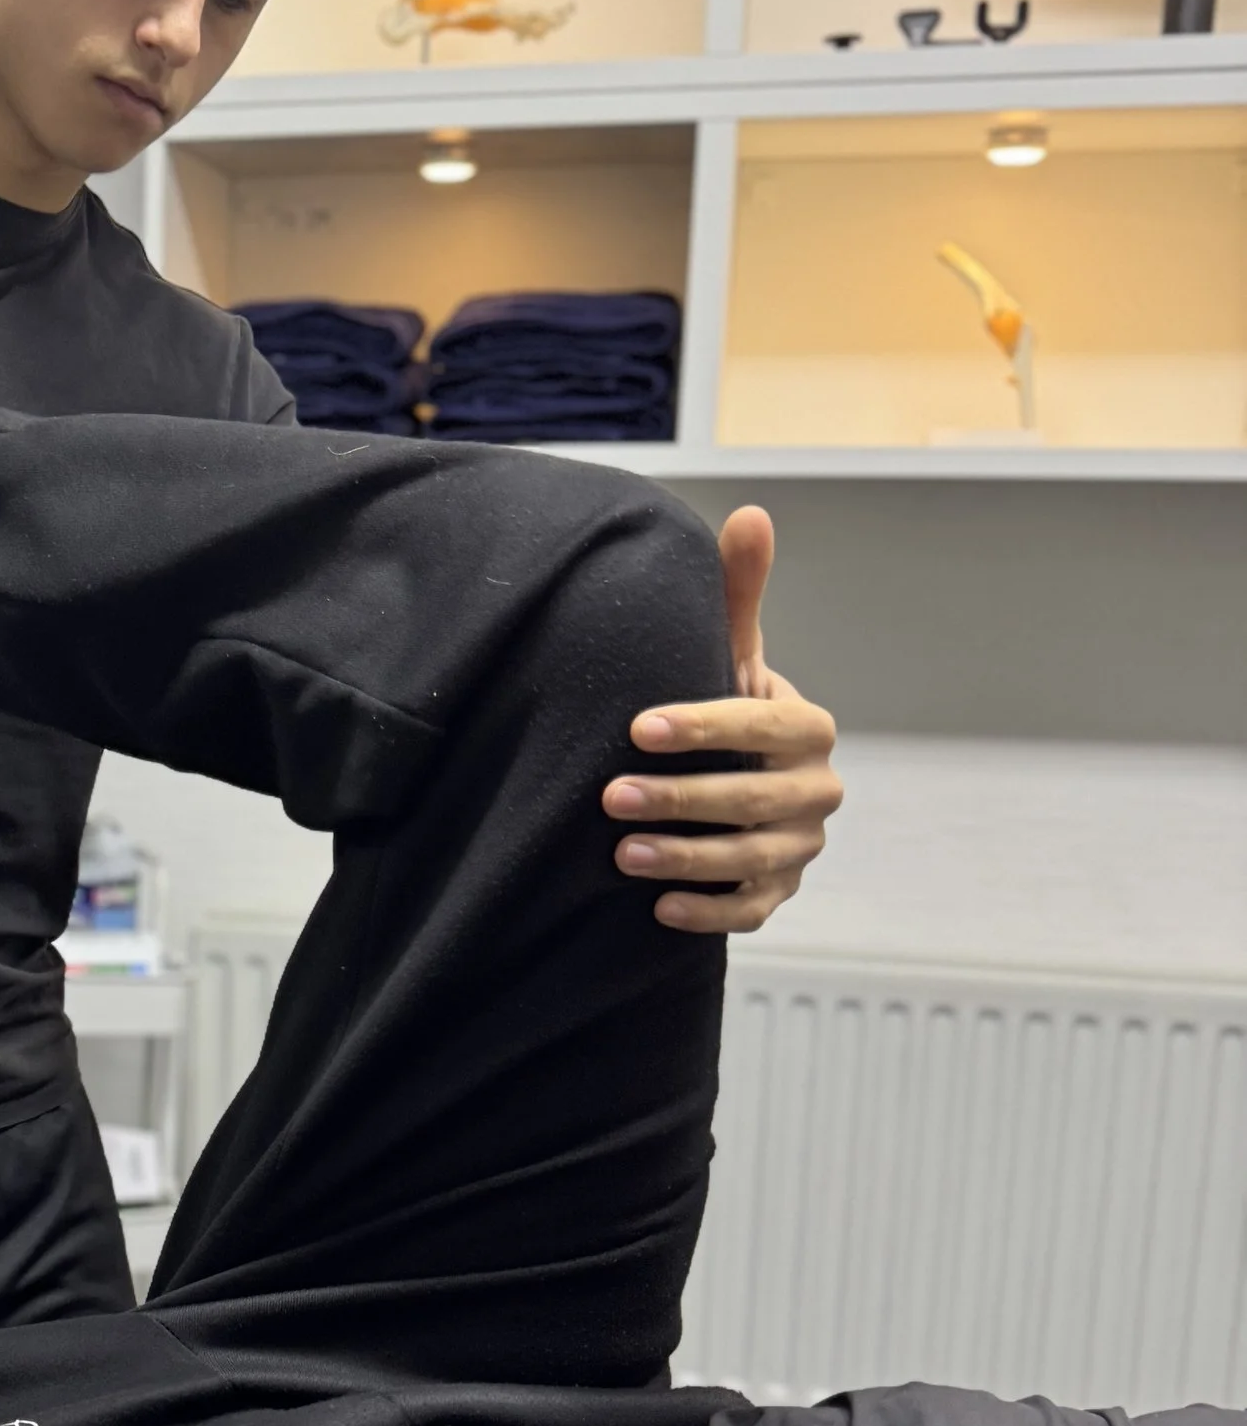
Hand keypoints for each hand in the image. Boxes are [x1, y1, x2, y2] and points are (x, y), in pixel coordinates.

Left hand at [607, 507, 842, 935]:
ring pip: (751, 859)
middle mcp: (816, 790)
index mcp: (809, 729)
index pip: (762, 726)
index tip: (639, 727)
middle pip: (754, 799)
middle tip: (609, 796)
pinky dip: (709, 912)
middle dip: (683, 798)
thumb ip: (736, 593)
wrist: (730, 782)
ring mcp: (800, 847)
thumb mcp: (727, 655)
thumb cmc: (721, 708)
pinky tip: (659, 910)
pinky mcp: (777, 892)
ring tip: (622, 853)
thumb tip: (752, 513)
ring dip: (688, 858)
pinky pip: (751, 911)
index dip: (705, 726)